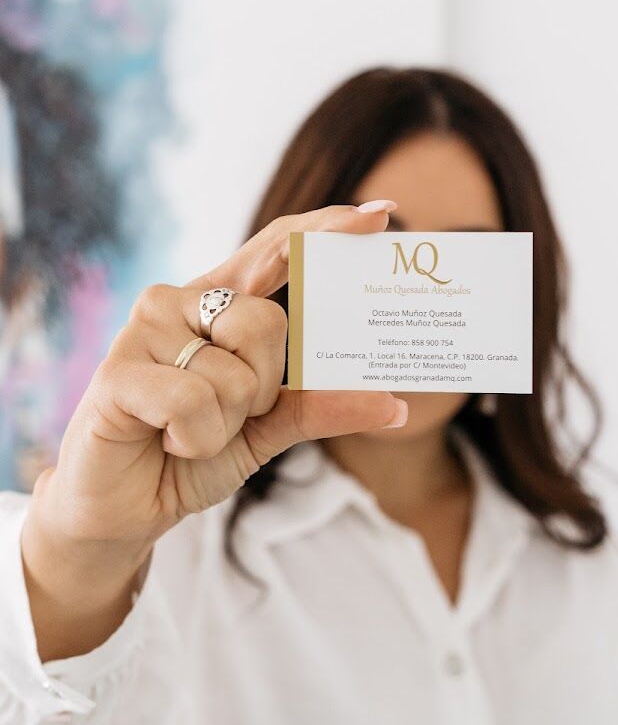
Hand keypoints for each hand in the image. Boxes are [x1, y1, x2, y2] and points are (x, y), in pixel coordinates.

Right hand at [29, 203, 405, 550]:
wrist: (125, 510)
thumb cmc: (192, 452)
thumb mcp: (269, 429)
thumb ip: (321, 405)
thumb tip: (394, 404)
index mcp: (219, 304)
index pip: (277, 248)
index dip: (326, 226)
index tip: (382, 214)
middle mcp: (180, 302)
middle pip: (268, 324)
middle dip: (262, 389)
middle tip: (227, 414)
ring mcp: (144, 330)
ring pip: (234, 374)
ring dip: (225, 424)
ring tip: (184, 432)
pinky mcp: (117, 370)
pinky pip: (194, 402)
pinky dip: (194, 438)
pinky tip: (164, 439)